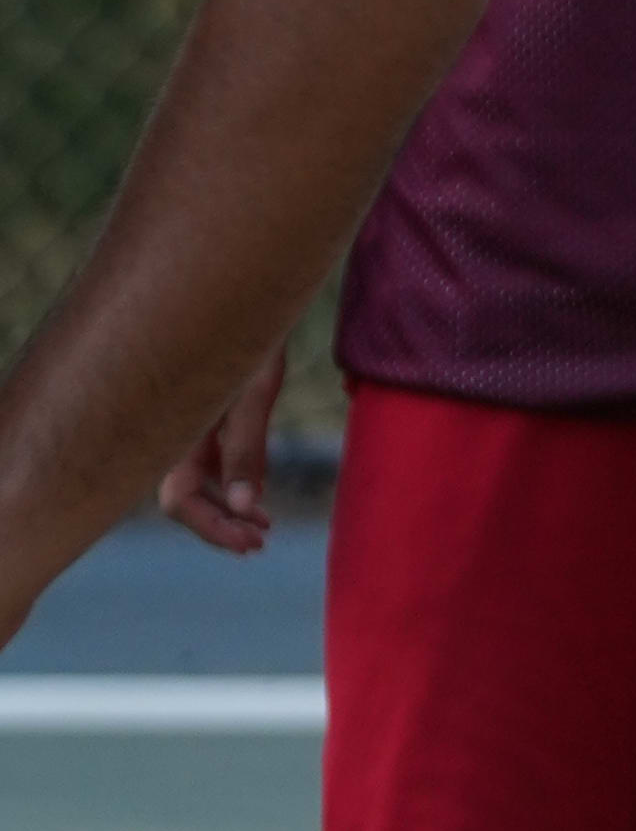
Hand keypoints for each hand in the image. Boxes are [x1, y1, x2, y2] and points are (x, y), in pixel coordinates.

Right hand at [159, 341, 290, 555]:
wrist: (251, 287)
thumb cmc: (252, 332)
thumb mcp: (254, 389)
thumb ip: (246, 447)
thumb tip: (243, 507)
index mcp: (178, 428)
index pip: (178, 500)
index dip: (212, 528)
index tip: (252, 543)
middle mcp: (177, 429)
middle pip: (185, 497)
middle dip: (220, 525)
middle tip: (260, 543)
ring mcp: (192, 422)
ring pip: (198, 481)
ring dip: (228, 508)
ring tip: (263, 527)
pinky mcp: (209, 413)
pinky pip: (211, 460)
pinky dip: (232, 482)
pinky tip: (257, 497)